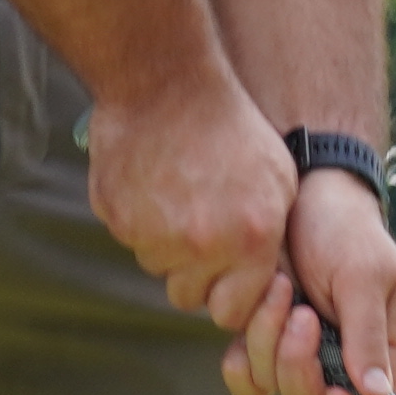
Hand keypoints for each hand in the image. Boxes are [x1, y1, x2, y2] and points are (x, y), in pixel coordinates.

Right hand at [85, 63, 295, 332]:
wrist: (167, 82)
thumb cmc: (233, 128)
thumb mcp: (280, 182)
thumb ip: (271, 240)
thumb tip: (266, 283)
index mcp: (249, 241)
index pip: (233, 312)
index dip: (233, 296)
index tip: (233, 274)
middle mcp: (199, 246)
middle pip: (190, 296)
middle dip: (198, 276)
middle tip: (205, 235)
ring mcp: (151, 234)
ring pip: (158, 267)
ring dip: (168, 247)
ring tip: (182, 197)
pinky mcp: (115, 217)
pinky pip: (130, 239)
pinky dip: (141, 221)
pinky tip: (156, 183)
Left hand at [242, 161, 395, 394]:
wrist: (303, 193)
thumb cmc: (346, 231)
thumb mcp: (365, 277)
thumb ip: (368, 335)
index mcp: (381, 356)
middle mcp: (340, 365)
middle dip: (299, 368)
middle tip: (302, 315)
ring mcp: (298, 355)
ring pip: (274, 389)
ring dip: (269, 344)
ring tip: (280, 288)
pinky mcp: (262, 340)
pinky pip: (246, 376)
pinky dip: (242, 354)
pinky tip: (250, 313)